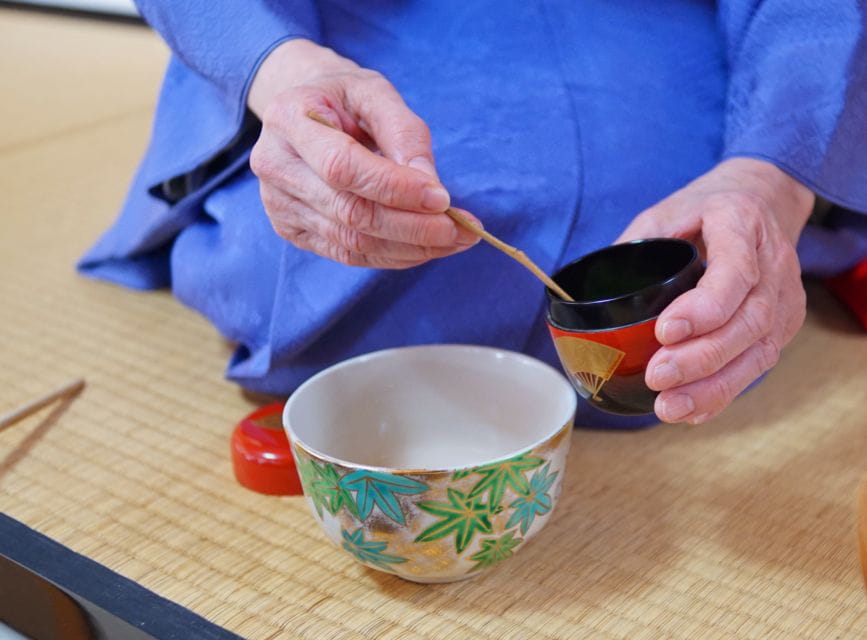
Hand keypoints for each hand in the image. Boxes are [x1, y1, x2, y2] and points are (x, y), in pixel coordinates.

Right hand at [248, 39, 478, 267]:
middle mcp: (274, 165)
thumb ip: (405, 134)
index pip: (343, 167)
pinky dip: (392, 256)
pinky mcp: (290, 230)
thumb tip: (431, 188)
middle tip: (460, 231)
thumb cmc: (343, 98)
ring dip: (410, 248)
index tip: (443, 199)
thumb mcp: (376, 92)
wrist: (302, 110)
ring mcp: (278, 204)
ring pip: (351, 241)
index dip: (395, 189)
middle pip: (349, 212)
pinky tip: (424, 248)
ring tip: (453, 240)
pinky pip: (346, 253)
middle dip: (413, 227)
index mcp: (288, 118)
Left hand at [617, 158, 814, 423]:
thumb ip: (634, 249)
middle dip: (701, 357)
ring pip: (757, 351)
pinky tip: (692, 410)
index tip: (665, 330)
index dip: (704, 308)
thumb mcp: (664, 212)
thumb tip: (585, 298)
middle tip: (657, 376)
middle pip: (748, 321)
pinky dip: (722, 392)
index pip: (735, 272)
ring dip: (712, 386)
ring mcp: (785, 298)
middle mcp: (774, 264)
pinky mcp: (781, 327)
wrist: (760, 199)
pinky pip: (756, 366)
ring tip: (669, 406)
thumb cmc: (704, 209)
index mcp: (742, 223)